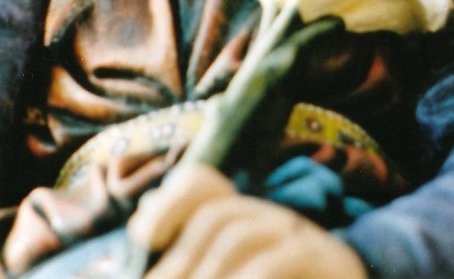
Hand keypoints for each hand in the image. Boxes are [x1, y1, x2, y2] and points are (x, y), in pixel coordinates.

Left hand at [128, 164, 367, 278]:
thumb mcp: (227, 271)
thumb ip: (188, 260)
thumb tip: (123, 245)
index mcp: (243, 219)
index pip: (203, 184)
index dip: (169, 203)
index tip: (144, 239)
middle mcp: (272, 217)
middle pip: (217, 214)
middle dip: (181, 259)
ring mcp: (302, 237)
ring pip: (241, 235)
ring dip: (208, 272)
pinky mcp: (330, 261)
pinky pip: (279, 260)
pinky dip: (249, 278)